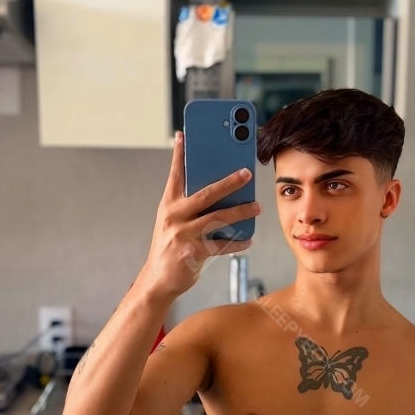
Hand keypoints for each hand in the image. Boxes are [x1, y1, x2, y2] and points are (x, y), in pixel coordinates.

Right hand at [142, 130, 258, 298]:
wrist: (158, 280)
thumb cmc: (170, 248)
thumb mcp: (172, 222)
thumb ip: (188, 206)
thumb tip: (218, 191)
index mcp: (168, 205)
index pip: (175, 175)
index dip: (179, 154)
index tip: (184, 135)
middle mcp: (174, 216)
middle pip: (206, 193)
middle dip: (229, 181)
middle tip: (247, 172)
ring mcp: (183, 234)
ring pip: (218, 218)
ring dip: (240, 212)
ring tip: (256, 207)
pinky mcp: (193, 252)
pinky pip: (221, 244)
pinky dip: (237, 242)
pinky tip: (248, 239)